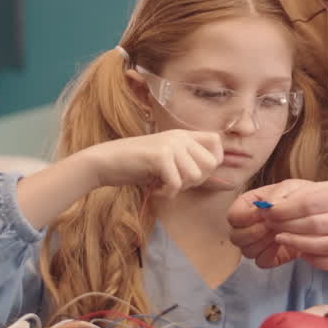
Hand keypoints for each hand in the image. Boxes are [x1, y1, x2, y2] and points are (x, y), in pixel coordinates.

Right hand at [80, 129, 224, 197]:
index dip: (214, 160)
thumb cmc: (135, 166)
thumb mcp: (167, 161)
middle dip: (197, 180)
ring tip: (161, 185)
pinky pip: (176, 183)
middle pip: (211, 163)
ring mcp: (170, 144)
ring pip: (195, 176)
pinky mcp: (160, 156)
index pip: (217, 142)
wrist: (105, 162)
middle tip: (176, 183)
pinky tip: (153, 189)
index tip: (197, 174)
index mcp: (182, 135)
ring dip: (179, 188)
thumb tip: (223, 181)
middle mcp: (179, 136)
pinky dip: (166, 193)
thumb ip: (188, 164)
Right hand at [228, 180, 309, 267]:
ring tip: (280, 232)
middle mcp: (247, 225)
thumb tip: (265, 208)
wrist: (317, 212)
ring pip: (247, 251)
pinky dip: (271, 255)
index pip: (233, 216)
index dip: (245, 217)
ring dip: (264, 243)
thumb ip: (275, 196)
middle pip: (236, 237)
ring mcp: (256, 242)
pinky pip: (261, 261)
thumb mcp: (289, 188)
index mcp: (247, 205)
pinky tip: (283, 243)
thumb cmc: (300, 196)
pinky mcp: (268, 256)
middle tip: (272, 226)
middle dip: (254, 233)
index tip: (262, 215)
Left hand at [229, 179, 327, 271]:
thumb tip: (273, 205)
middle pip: (316, 225)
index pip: (312, 203)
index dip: (286, 209)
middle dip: (288, 226)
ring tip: (282, 238)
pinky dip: (315, 260)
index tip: (268, 211)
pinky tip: (302, 252)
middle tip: (271, 225)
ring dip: (298, 244)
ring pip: (325, 246)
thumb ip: (308, 195)